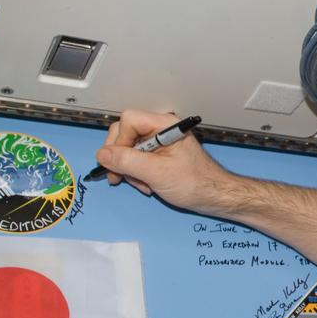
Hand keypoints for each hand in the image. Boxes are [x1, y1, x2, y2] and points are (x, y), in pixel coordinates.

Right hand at [95, 109, 231, 210]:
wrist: (214, 197)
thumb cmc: (195, 183)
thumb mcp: (156, 173)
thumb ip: (127, 161)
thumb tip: (102, 154)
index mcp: (164, 125)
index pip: (128, 120)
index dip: (120, 141)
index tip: (120, 162)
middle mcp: (160, 130)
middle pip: (124, 133)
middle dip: (121, 158)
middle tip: (120, 177)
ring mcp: (159, 143)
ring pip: (128, 149)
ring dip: (129, 170)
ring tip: (143, 185)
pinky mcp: (159, 155)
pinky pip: (137, 159)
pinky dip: (137, 173)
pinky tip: (146, 185)